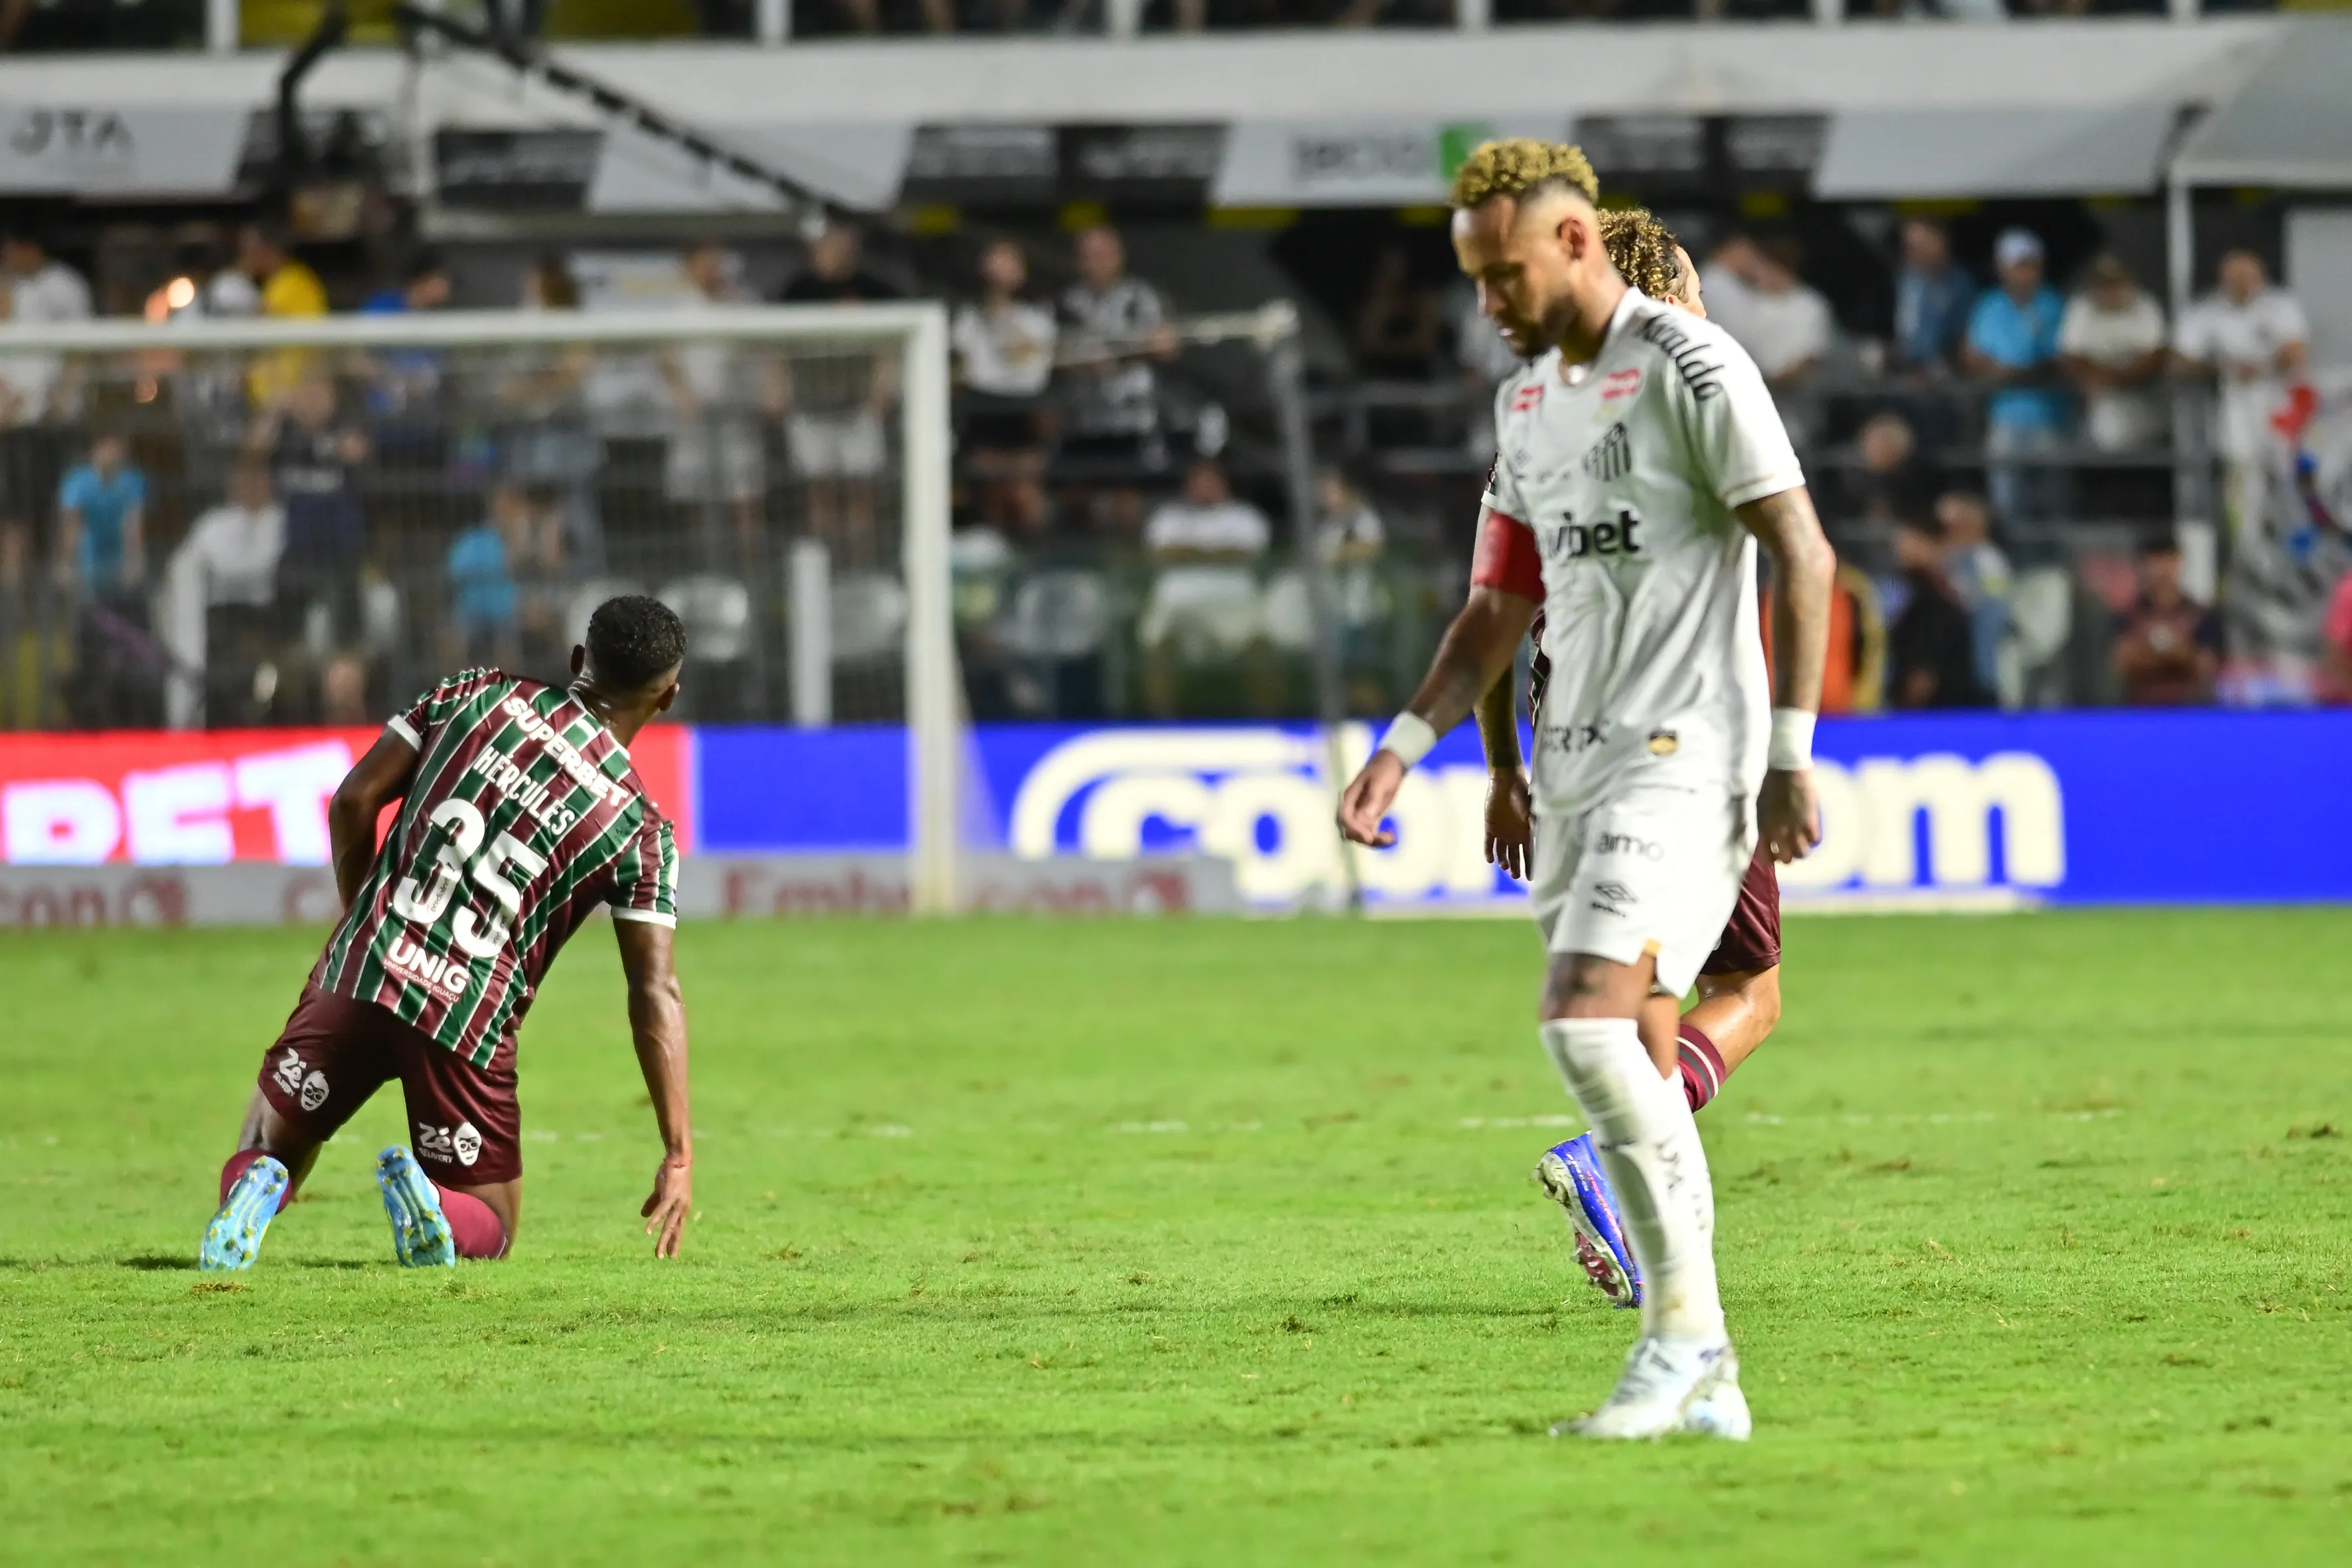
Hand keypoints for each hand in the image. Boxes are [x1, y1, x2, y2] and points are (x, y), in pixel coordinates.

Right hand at [640, 1154, 691, 1257]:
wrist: (677, 1159)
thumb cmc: (670, 1175)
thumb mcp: (661, 1193)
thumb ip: (652, 1205)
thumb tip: (643, 1216)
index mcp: (680, 1208)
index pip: (677, 1228)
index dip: (674, 1240)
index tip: (671, 1254)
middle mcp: (682, 1208)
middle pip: (675, 1230)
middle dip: (670, 1244)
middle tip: (666, 1258)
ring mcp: (677, 1203)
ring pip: (670, 1226)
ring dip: (663, 1240)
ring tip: (659, 1253)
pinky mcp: (670, 1196)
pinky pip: (661, 1211)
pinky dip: (654, 1221)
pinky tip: (648, 1230)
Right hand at [1336, 750, 1406, 847]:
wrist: (1392, 762)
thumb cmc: (1384, 769)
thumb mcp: (1380, 783)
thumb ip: (1372, 800)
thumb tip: (1366, 820)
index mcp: (1350, 797)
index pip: (1346, 818)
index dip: (1355, 829)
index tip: (1370, 838)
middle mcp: (1352, 807)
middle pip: (1351, 831)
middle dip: (1366, 838)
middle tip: (1386, 838)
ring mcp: (1361, 812)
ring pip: (1361, 834)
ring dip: (1374, 841)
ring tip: (1392, 838)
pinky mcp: (1371, 816)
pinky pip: (1371, 832)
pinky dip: (1380, 837)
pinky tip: (1393, 836)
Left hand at [1484, 767, 1531, 881]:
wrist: (1506, 783)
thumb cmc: (1521, 794)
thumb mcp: (1529, 808)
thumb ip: (1532, 819)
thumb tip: (1536, 829)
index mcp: (1526, 833)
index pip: (1530, 854)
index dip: (1530, 866)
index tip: (1530, 878)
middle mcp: (1515, 836)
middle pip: (1515, 857)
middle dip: (1516, 867)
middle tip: (1515, 876)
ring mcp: (1502, 833)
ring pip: (1502, 853)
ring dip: (1503, 861)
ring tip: (1504, 866)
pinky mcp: (1490, 828)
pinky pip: (1489, 844)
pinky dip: (1489, 852)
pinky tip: (1490, 859)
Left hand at [1757, 767, 1821, 864]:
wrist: (1785, 769)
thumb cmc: (1769, 784)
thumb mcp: (1759, 807)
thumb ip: (1763, 823)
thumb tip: (1766, 835)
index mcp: (1763, 829)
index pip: (1767, 857)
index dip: (1774, 857)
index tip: (1778, 852)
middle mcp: (1778, 833)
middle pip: (1787, 860)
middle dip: (1789, 855)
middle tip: (1792, 846)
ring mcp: (1795, 829)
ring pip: (1802, 853)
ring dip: (1803, 849)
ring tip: (1803, 839)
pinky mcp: (1810, 821)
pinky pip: (1815, 840)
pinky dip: (1814, 838)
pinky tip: (1812, 829)